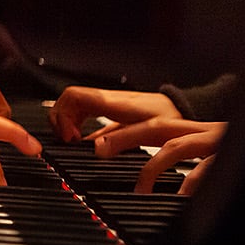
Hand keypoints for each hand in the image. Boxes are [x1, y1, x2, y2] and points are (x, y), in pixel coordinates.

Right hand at [48, 86, 179, 142]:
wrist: (184, 110)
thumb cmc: (170, 116)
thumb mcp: (148, 130)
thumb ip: (120, 138)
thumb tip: (95, 148)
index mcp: (109, 100)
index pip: (72, 96)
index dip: (64, 115)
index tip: (70, 137)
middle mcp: (104, 99)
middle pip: (66, 100)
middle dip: (60, 120)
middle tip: (67, 141)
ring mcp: (106, 104)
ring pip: (73, 107)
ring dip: (67, 124)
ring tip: (73, 142)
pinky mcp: (110, 112)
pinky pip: (84, 115)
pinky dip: (78, 127)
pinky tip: (84, 142)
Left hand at [91, 116, 224, 194]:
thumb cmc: (240, 156)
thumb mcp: (206, 155)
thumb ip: (180, 162)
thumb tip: (152, 184)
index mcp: (190, 131)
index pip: (150, 126)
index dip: (121, 133)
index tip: (95, 146)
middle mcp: (200, 132)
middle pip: (156, 126)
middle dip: (124, 136)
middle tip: (98, 150)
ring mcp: (217, 142)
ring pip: (178, 144)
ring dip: (153, 165)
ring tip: (138, 189)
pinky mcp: (233, 156)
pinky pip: (208, 169)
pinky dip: (192, 182)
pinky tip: (181, 197)